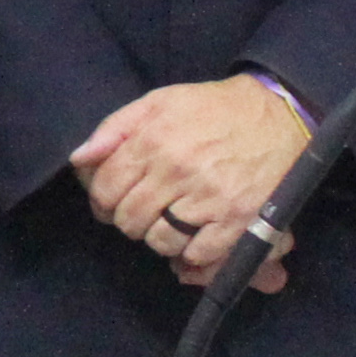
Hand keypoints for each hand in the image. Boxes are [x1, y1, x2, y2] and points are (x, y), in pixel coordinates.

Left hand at [72, 75, 306, 290]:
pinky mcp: (239, 221)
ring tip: (167, 223)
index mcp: (153, 142)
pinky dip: (191, 252)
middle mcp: (177, 172)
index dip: (101, 201)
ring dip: (158, 238)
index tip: (109, 203)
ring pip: (161, 241)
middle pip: (130, 219)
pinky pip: (200, 254)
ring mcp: (209, 199)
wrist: (276, 115)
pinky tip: (193, 235)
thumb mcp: (157, 102)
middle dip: (128, 220)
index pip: (107, 188)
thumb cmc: (211, 108)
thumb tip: (80, 159)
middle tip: (140, 213)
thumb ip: (114, 129)